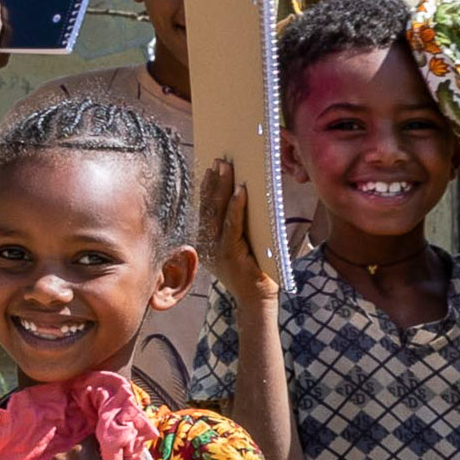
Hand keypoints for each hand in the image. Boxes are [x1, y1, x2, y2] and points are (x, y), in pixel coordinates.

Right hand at [196, 156, 279, 305]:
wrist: (255, 300)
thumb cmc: (252, 270)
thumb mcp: (240, 244)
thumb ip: (236, 226)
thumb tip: (243, 197)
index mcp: (206, 240)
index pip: (205, 208)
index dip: (207, 187)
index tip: (211, 167)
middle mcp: (207, 242)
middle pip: (209, 205)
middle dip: (215, 181)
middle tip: (221, 160)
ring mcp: (216, 248)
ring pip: (218, 211)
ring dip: (223, 187)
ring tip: (228, 167)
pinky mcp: (229, 253)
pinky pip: (232, 225)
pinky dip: (236, 207)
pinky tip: (241, 191)